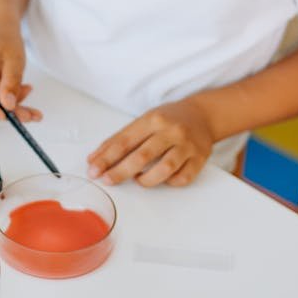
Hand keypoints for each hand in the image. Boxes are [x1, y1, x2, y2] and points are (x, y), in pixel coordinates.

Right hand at [0, 27, 41, 122]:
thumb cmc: (5, 40)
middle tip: (31, 114)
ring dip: (9, 101)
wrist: (0, 31)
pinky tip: (20, 90)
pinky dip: (5, 96)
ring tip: (27, 91)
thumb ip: (11, 83)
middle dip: (8, 107)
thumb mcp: (14, 61)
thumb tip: (8, 105)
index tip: (10, 116)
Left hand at [87, 99, 213, 187]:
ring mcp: (187, 145)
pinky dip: (170, 183)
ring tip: (138, 180)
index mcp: (153, 120)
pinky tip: (163, 179)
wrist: (203, 115)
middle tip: (108, 180)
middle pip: (142, 156)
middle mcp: (170, 131)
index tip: (94, 170)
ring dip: (147, 180)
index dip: (107, 157)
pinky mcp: (200, 158)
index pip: (125, 141)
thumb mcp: (144, 121)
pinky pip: (183, 178)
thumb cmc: (169, 119)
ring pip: (165, 169)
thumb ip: (119, 139)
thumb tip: (94, 159)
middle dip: (121, 171)